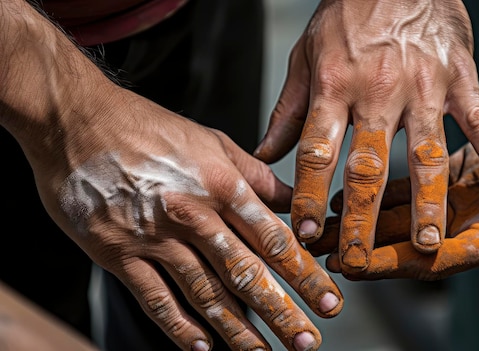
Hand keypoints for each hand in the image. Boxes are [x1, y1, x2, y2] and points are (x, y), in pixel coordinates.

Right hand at [1, 2, 342, 349]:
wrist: (76, 120)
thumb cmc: (146, 126)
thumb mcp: (212, 140)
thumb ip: (255, 175)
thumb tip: (292, 202)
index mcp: (221, 185)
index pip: (273, 239)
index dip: (304, 275)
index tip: (328, 300)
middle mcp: (192, 215)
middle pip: (245, 273)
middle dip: (281, 311)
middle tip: (307, 340)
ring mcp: (154, 238)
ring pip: (205, 294)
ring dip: (238, 329)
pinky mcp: (118, 254)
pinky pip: (154, 299)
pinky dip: (179, 327)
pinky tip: (202, 347)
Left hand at [254, 0, 478, 272]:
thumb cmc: (346, 15)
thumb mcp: (306, 57)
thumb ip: (288, 112)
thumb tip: (264, 155)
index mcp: (333, 86)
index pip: (317, 153)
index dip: (308, 197)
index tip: (304, 235)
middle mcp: (377, 90)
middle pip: (368, 165)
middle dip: (363, 219)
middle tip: (361, 260)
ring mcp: (423, 83)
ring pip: (425, 153)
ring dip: (427, 204)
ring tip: (428, 245)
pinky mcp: (459, 75)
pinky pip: (477, 116)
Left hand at [308, 106, 478, 279]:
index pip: (434, 257)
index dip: (392, 263)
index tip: (353, 266)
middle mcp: (466, 224)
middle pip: (404, 243)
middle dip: (362, 247)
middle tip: (317, 249)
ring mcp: (455, 202)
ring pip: (400, 218)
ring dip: (362, 221)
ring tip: (321, 223)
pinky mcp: (450, 177)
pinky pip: (409, 188)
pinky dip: (380, 192)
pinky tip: (349, 191)